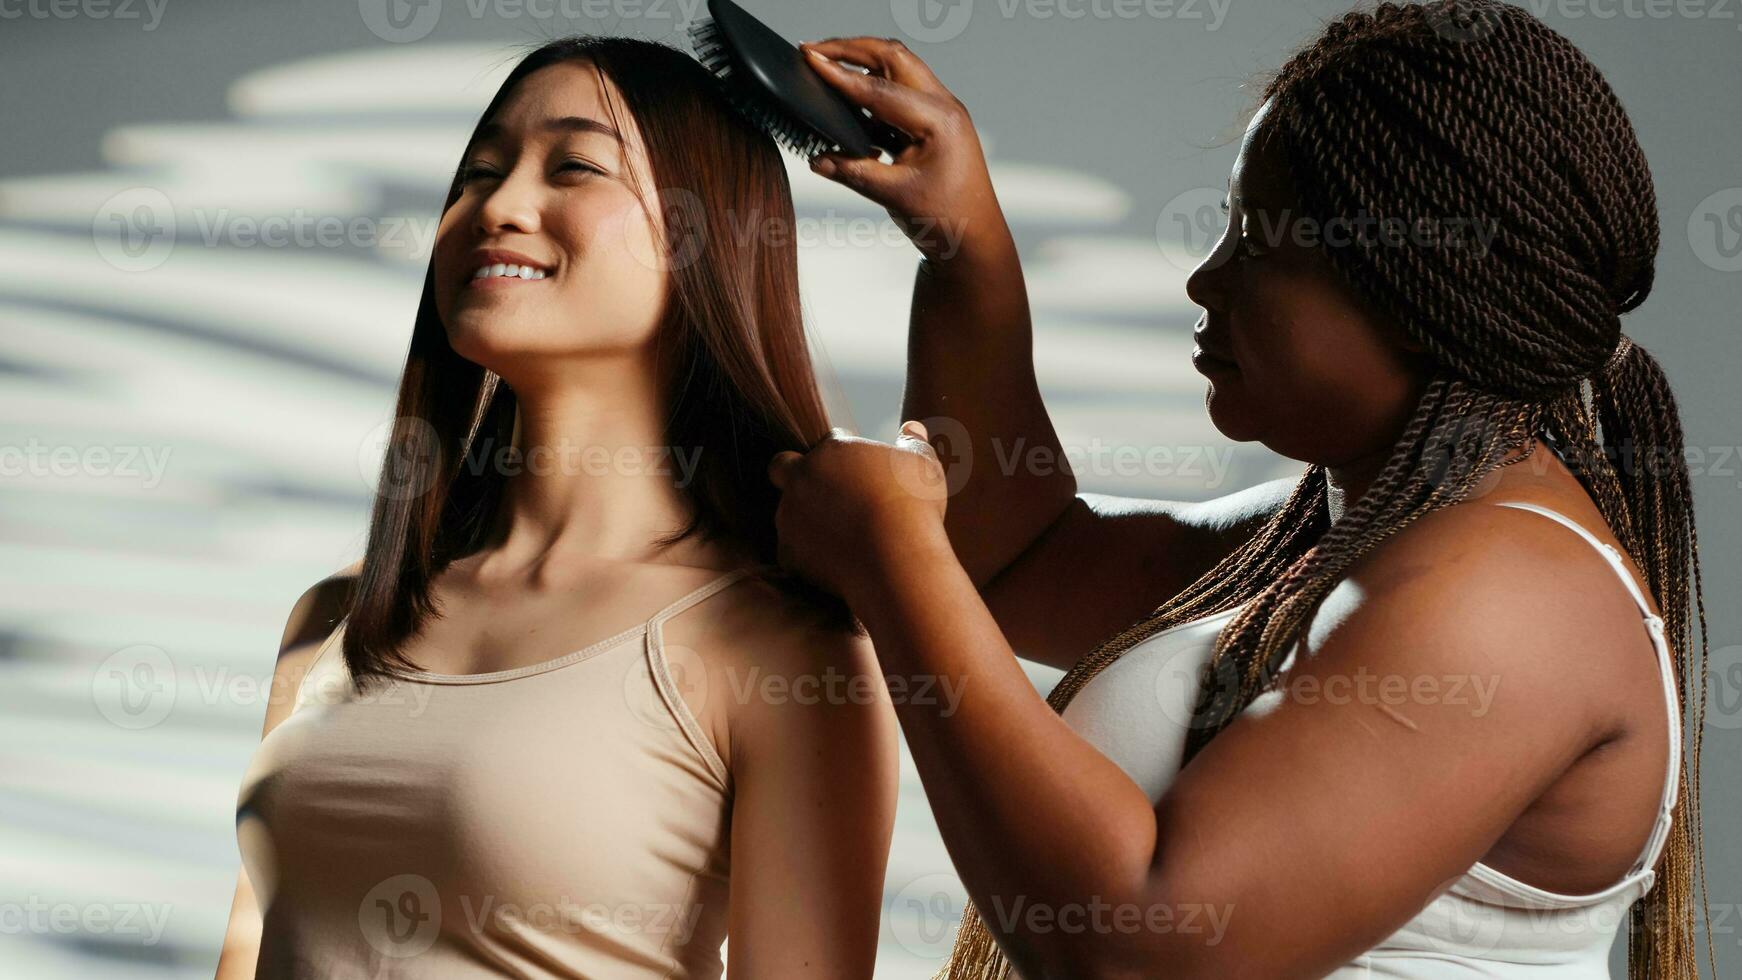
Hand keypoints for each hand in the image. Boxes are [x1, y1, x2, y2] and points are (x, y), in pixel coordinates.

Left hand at [767, 421, 949, 599]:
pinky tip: (833, 561)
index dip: (845, 452)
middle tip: (827, 492)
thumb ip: (913, 443)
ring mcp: (790, 518)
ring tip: (839, 534)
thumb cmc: (912, 508)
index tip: (861, 470)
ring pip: (787, 513)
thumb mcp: (922, 467)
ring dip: (805, 518)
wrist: (896, 561)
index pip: (830, 440)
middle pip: (782, 467)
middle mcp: (801, 480)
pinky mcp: (789, 554)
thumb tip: (913, 429)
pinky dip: (807, 556)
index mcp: (831, 451)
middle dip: (797, 474)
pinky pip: (792, 552)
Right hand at [798, 37, 1010, 265]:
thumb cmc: (950, 220)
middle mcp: (944, 107)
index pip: (879, 88)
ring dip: (862, 65)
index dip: (840, 74)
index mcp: (939, 120)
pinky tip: (849, 102)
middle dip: (852, 49)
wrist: (975, 241)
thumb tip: (818, 158)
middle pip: (892, 58)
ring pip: (897, 70)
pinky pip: (899, 94)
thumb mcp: (895, 196)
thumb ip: (853, 172)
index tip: (811, 60)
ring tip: (827, 68)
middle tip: (815, 50)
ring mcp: (940, 113)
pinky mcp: (932, 124)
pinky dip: (872, 91)